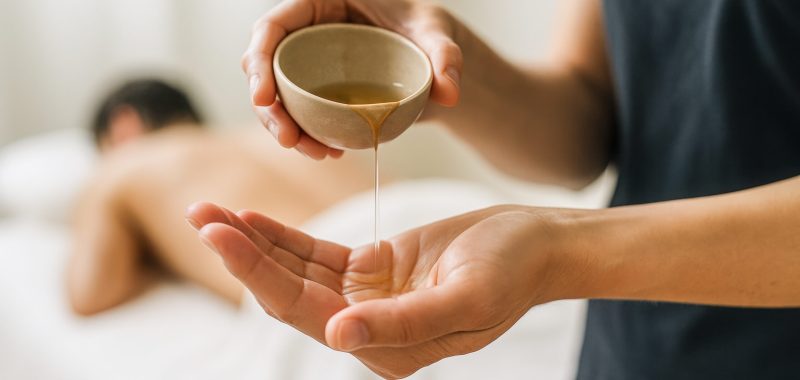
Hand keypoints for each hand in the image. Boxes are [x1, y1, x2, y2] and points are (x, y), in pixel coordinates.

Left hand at [186, 202, 563, 377]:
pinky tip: (251, 218)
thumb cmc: (512, 270)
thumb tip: (336, 335)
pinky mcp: (372, 269)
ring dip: (253, 242)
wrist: (537, 245)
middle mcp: (367, 327)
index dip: (258, 273)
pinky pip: (316, 253)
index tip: (220, 234)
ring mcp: (367, 298)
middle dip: (241, 254)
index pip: (304, 311)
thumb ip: (402, 323)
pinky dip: (283, 236)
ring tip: (210, 211)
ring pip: (295, 271)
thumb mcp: (465, 297)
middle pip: (288, 291)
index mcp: (385, 347)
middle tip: (200, 213)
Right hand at [242, 0, 463, 159]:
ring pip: (278, 94)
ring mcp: (310, 62)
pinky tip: (328, 152)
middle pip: (267, 63)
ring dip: (286, 127)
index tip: (264, 98)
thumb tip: (449, 93)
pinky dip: (306, 135)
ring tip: (317, 154)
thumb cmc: (428, 32)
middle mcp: (309, 30)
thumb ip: (446, 58)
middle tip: (288, 140)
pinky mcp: (317, 89)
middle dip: (269, 107)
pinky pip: (299, 111)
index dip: (260, 59)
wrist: (431, 60)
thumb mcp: (438, 37)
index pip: (275, 24)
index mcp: (324, 2)